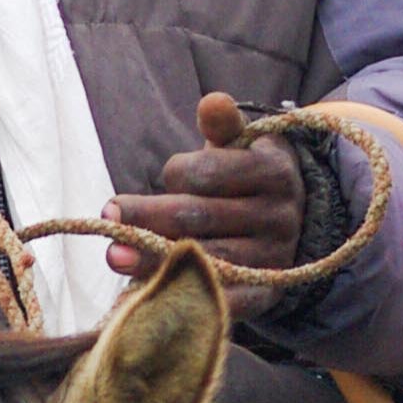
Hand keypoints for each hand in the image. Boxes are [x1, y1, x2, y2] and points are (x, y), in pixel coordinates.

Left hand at [104, 92, 303, 292]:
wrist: (295, 220)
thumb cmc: (249, 175)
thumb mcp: (242, 145)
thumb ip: (223, 125)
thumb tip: (211, 101)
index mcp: (274, 172)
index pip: (208, 172)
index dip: (174, 173)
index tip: (162, 175)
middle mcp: (280, 217)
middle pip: (200, 218)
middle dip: (147, 218)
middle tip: (107, 217)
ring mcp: (275, 259)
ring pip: (207, 260)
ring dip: (153, 259)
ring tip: (115, 256)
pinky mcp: (266, 295)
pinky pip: (225, 301)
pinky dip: (187, 296)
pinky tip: (149, 293)